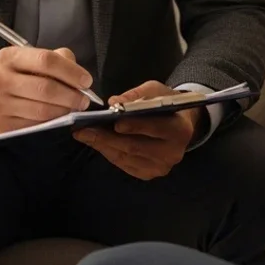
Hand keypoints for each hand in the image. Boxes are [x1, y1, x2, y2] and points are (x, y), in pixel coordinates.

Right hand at [0, 46, 91, 139]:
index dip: (71, 71)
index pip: (46, 60)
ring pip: (42, 110)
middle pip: (47, 88)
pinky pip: (33, 125)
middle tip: (84, 99)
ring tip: (73, 108)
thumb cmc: (7, 79)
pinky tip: (56, 118)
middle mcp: (0, 78)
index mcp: (9, 57)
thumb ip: (52, 59)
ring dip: (64, 111)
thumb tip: (76, 69)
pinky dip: (50, 123)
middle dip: (72, 95)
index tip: (86, 80)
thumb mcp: (23, 61)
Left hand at [72, 80, 203, 180]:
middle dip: (107, 137)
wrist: (180, 124)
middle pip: (135, 146)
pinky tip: (96, 143)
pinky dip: (109, 153)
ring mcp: (160, 167)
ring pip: (126, 157)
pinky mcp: (149, 174)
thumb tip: (113, 102)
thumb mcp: (157, 91)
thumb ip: (137, 95)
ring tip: (84, 135)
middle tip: (84, 130)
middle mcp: (173, 153)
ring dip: (103, 146)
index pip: (156, 128)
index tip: (115, 122)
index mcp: (180, 130)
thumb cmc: (167, 104)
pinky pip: (124, 164)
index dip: (135, 125)